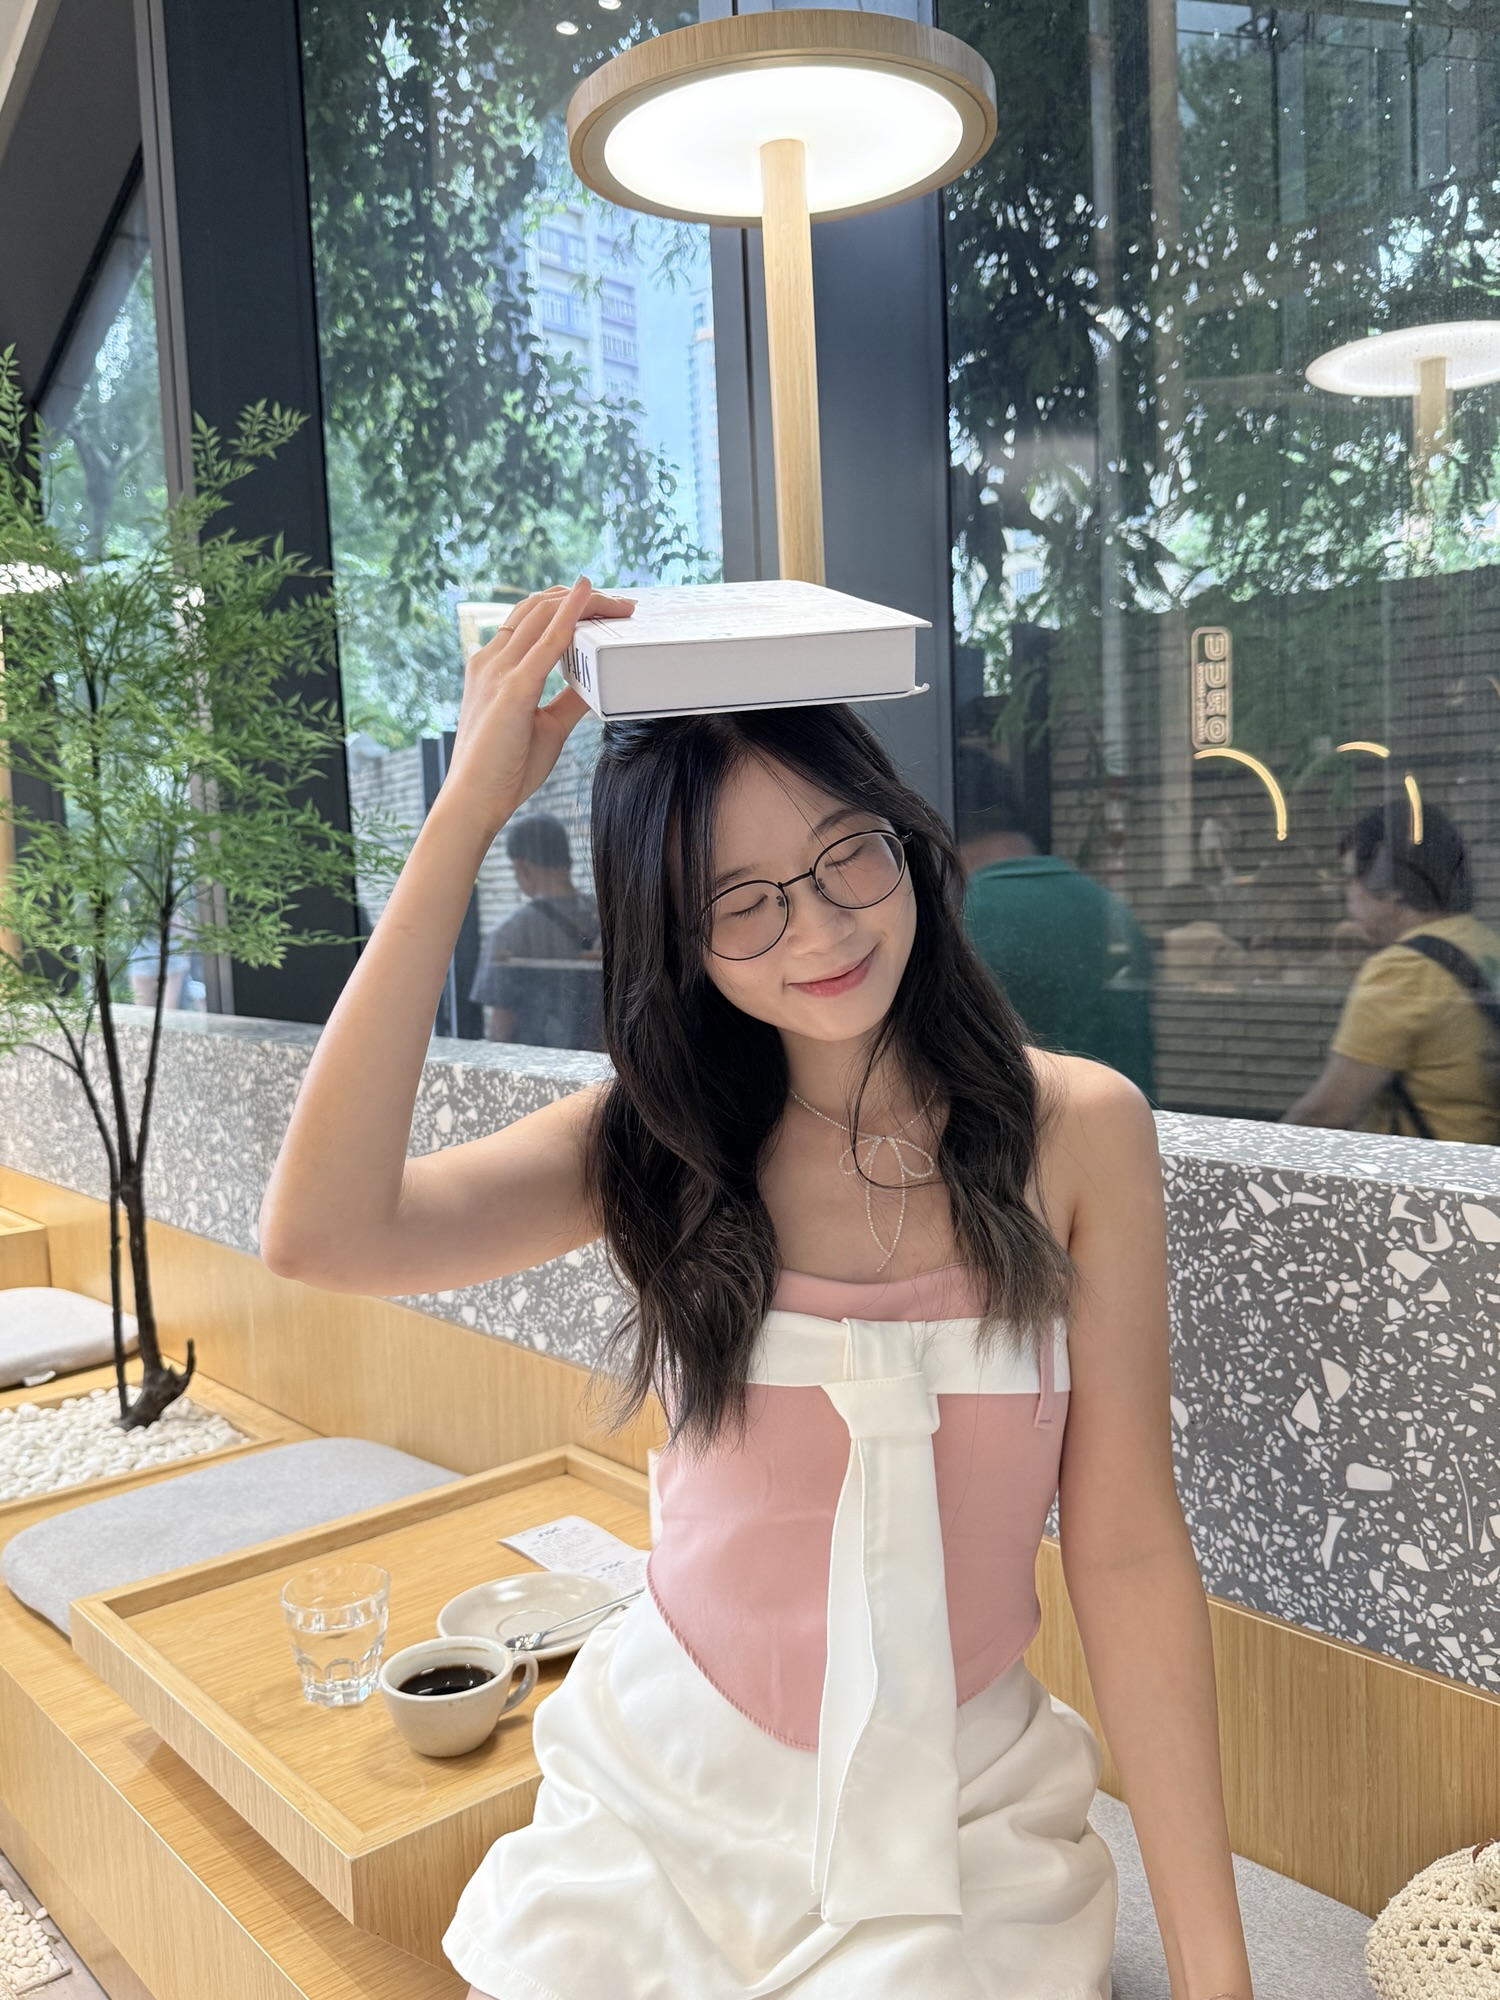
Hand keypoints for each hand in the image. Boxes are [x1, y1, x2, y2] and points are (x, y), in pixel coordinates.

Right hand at [440, 578, 633, 836]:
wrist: (475, 801)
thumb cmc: (505, 769)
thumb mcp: (548, 727)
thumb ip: (569, 702)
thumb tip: (597, 686)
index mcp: (493, 668)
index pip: (530, 619)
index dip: (565, 605)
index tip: (600, 608)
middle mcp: (491, 661)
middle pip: (538, 607)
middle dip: (582, 598)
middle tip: (621, 604)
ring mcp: (499, 671)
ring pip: (544, 613)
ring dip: (586, 603)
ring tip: (619, 604)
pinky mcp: (514, 688)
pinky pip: (549, 641)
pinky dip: (571, 614)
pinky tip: (589, 597)